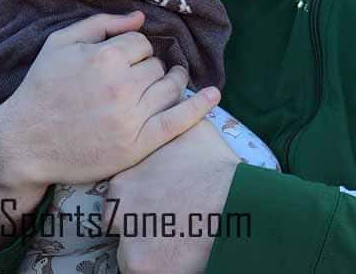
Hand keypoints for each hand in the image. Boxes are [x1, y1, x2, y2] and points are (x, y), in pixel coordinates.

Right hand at [0, 12, 220, 191]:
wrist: (26, 141)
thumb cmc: (41, 87)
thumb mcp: (60, 43)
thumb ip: (102, 24)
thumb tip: (140, 18)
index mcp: (106, 56)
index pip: (142, 43)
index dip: (134, 48)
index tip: (124, 58)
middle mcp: (123, 85)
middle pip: (156, 65)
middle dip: (149, 66)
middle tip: (134, 75)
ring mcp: (132, 117)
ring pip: (169, 88)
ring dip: (172, 80)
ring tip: (171, 78)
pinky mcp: (138, 145)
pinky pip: (177, 122)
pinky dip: (199, 107)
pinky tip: (212, 95)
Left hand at [105, 119, 239, 273]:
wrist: (237, 202)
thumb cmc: (217, 166)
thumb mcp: (192, 130)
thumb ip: (172, 119)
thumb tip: (173, 99)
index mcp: (124, 178)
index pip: (118, 194)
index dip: (138, 199)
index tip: (158, 201)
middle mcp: (119, 208)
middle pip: (117, 222)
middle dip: (135, 224)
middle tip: (163, 222)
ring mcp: (129, 240)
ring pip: (128, 250)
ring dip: (146, 247)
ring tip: (175, 239)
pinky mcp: (142, 267)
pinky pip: (140, 271)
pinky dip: (158, 267)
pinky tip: (178, 256)